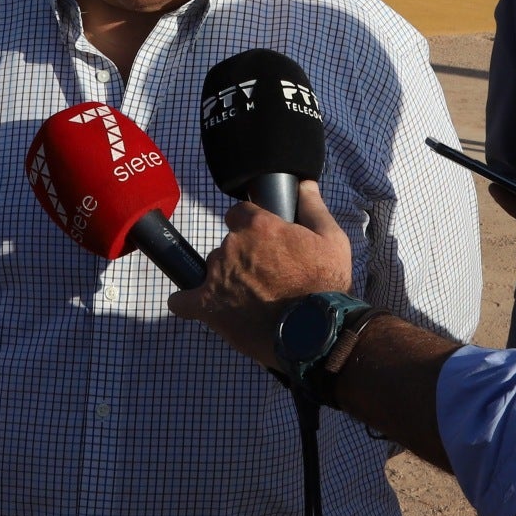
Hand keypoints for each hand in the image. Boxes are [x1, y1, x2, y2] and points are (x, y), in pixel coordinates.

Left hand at [167, 179, 352, 368]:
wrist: (316, 331)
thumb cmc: (327, 284)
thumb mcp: (332, 240)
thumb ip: (313, 207)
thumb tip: (304, 184)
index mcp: (258, 226)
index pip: (238, 214)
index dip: (251, 228)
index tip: (264, 244)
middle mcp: (232, 246)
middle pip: (227, 245)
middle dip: (242, 258)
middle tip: (265, 278)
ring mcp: (217, 277)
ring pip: (213, 270)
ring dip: (226, 280)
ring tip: (250, 301)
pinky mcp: (208, 307)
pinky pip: (183, 301)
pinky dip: (188, 302)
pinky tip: (198, 305)